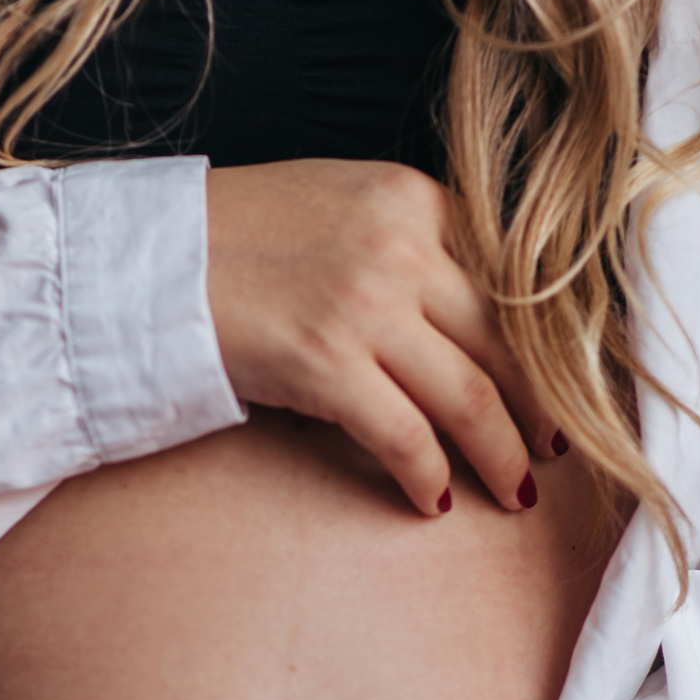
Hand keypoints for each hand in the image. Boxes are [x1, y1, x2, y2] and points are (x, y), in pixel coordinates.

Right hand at [204, 160, 559, 517]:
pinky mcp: (326, 364)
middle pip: (507, 340)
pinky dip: (429, 478)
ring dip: (503, 453)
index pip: (510, 276)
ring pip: (472, 395)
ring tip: (513, 488)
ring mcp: (365, 305)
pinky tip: (434, 502)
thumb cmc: (230, 239)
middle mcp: (400, 244)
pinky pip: (407, 437)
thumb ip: (405, 236)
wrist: (139, 263)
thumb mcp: (334, 203)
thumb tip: (469, 308)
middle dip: (540, 406)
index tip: (560, 380)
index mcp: (409, 196)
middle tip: (554, 446)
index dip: (546, 340)